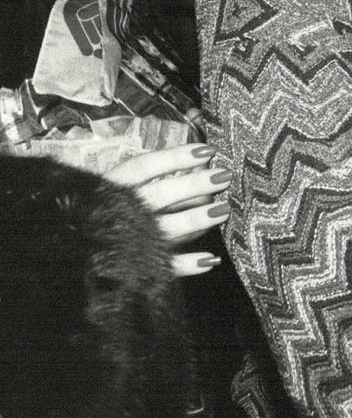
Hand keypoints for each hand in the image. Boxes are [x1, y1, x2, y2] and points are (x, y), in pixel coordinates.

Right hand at [104, 145, 228, 276]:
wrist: (61, 252)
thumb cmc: (98, 209)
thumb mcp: (113, 186)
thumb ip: (149, 176)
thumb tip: (198, 162)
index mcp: (109, 187)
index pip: (144, 167)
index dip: (176, 158)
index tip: (208, 150)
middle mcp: (116, 212)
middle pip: (160, 195)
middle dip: (194, 186)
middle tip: (223, 176)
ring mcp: (124, 241)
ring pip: (165, 229)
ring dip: (196, 220)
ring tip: (224, 210)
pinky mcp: (129, 267)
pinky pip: (162, 266)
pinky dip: (187, 264)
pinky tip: (210, 259)